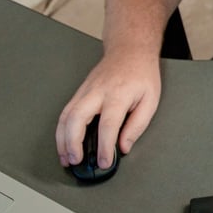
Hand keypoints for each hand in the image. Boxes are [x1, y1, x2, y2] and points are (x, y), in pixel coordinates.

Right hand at [56, 51, 161, 170]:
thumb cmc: (141, 74)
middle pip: (77, 118)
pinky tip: (64, 144)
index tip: (105, 162)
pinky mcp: (79, 92)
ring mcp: (85, 91)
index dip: (105, 146)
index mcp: (118, 94)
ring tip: (66, 158)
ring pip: (66, 116)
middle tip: (76, 161)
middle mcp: (97, 92)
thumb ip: (137, 125)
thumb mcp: (150, 100)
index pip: (108, 125)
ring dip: (62, 139)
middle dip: (73, 142)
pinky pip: (66, 113)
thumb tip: (124, 146)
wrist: (129, 50)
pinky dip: (61, 131)